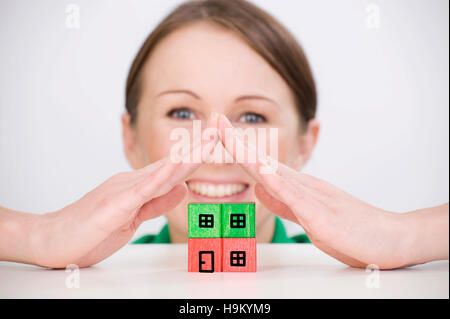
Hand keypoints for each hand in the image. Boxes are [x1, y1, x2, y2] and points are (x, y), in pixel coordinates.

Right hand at [23, 114, 219, 268]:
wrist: (50, 239)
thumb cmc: (89, 231)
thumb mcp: (132, 218)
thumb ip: (157, 202)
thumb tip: (182, 188)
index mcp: (137, 186)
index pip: (172, 169)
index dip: (196, 155)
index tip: (215, 142)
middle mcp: (131, 182)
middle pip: (172, 163)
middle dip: (198, 146)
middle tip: (219, 127)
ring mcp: (122, 191)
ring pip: (161, 171)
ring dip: (187, 156)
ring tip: (209, 140)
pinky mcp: (114, 206)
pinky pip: (141, 191)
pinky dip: (161, 179)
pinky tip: (177, 171)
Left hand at [217, 114, 447, 268]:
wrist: (391, 238)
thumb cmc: (352, 230)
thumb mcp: (307, 217)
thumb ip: (282, 203)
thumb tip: (258, 188)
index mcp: (296, 188)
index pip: (261, 165)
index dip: (238, 149)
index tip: (218, 132)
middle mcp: (301, 185)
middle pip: (262, 161)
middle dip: (235, 141)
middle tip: (214, 119)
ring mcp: (311, 197)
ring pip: (274, 172)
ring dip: (249, 154)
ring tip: (226, 135)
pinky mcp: (320, 215)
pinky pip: (295, 197)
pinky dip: (277, 183)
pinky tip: (261, 172)